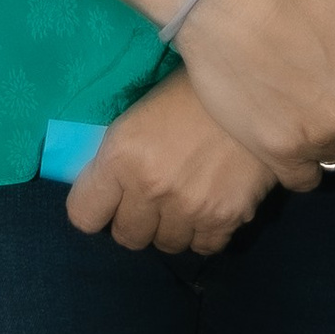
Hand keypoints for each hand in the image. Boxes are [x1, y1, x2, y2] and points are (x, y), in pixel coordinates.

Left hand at [67, 74, 276, 253]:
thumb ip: (115, 158)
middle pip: (126, 237)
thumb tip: (102, 190)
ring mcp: (189, 207)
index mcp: (120, 156)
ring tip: (183, 200)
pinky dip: (204, 233)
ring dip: (171, 227)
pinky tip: (209, 207)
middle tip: (150, 198)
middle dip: (135, 220)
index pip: (83, 216)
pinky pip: (204, 247)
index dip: (95, 208)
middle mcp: (150, 187)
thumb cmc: (187, 93)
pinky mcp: (226, 217)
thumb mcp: (137, 116)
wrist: (251, 86)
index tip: (108, 200)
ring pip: (165, 245)